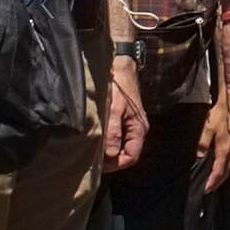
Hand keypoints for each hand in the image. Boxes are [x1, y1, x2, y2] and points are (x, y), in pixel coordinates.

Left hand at [101, 53, 146, 168]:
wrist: (120, 65)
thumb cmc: (119, 87)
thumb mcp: (114, 110)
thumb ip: (113, 132)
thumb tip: (110, 155)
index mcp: (138, 130)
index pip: (131, 157)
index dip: (116, 164)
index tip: (98, 165)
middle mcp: (136, 129)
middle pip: (125, 152)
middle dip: (110, 159)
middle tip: (91, 159)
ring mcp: (129, 123)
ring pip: (120, 144)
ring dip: (107, 149)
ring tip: (91, 149)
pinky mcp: (122, 117)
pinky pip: (116, 135)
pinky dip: (106, 139)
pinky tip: (94, 137)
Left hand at [195, 91, 229, 189]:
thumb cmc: (219, 113)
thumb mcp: (208, 126)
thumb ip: (203, 142)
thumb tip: (199, 156)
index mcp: (225, 148)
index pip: (220, 170)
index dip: (213, 181)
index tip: (207, 189)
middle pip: (227, 172)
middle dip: (218, 182)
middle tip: (210, 189)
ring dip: (223, 176)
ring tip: (215, 182)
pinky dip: (226, 166)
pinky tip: (222, 168)